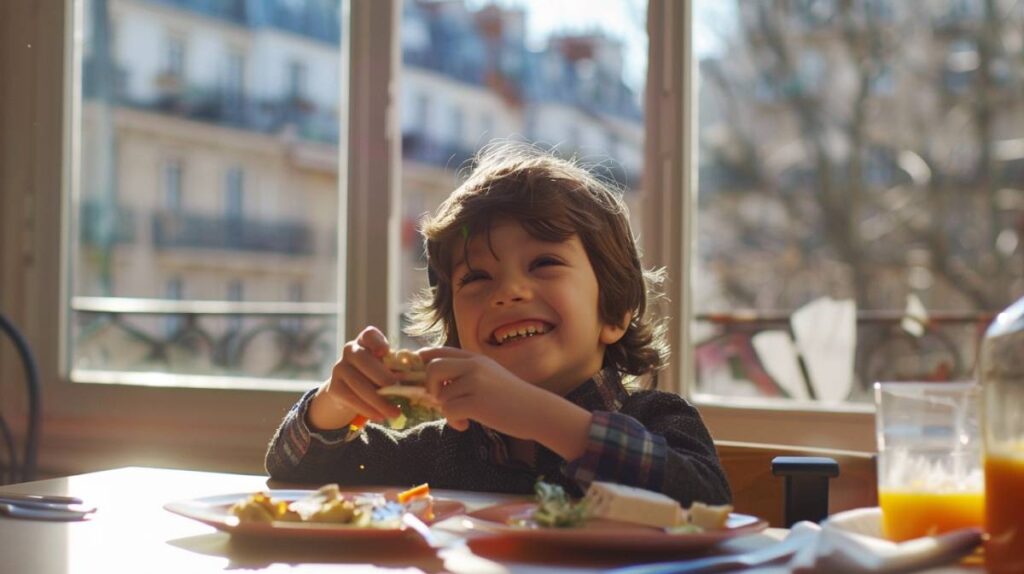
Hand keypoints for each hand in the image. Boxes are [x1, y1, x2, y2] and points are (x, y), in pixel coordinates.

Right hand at [310, 326, 401, 428]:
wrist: (350, 393)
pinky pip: (352, 399)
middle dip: (382, 377)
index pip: (369, 334)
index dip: (377, 341)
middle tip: (398, 390)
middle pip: (363, 360)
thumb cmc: (377, 377)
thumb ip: (398, 370)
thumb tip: (419, 380)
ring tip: (395, 413)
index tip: (386, 352)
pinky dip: (368, 409)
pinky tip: (380, 416)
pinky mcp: (334, 387)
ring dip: (378, 400)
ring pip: (358, 383)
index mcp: (366, 342)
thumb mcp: (387, 369)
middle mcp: (351, 351)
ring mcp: (339, 368)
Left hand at [418, 347, 562, 438]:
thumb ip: (468, 375)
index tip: (420, 370)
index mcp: (476, 359)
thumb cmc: (513, 398)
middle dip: (430, 386)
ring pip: (440, 396)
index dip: (424, 360)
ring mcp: (475, 383)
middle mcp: (474, 366)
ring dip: (447, 411)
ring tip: (463, 418)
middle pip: (432, 368)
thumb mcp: (491, 376)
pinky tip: (466, 425)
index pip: (439, 351)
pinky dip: (453, 422)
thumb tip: (436, 386)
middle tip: (441, 400)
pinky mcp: (476, 402)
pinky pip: (448, 411)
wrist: (537, 411)